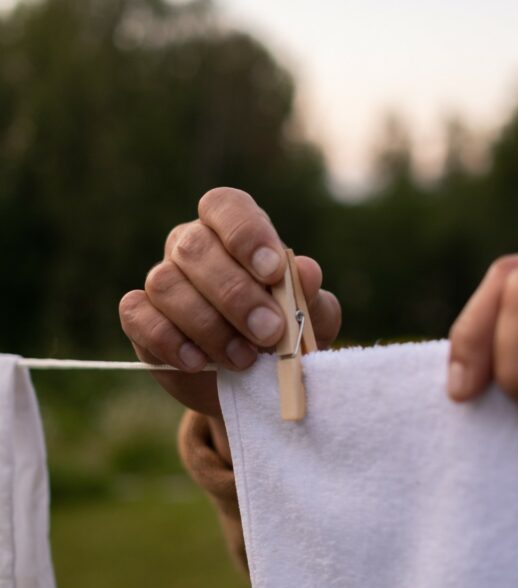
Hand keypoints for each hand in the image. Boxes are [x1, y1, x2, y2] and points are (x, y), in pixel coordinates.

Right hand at [119, 187, 341, 417]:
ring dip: (209, 325)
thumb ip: (309, 294)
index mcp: (232, 230)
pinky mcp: (140, 317)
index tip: (273, 271)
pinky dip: (169, 340)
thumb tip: (307, 272)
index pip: (226, 206)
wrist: (255, 381)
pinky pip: (137, 315)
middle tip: (269, 331)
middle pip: (196, 248)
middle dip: (235, 294)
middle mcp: (190, 245)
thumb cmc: (284, 334)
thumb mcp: (310, 317)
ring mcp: (162, 279)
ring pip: (166, 285)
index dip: (246, 233)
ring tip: (245, 358)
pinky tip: (199, 362)